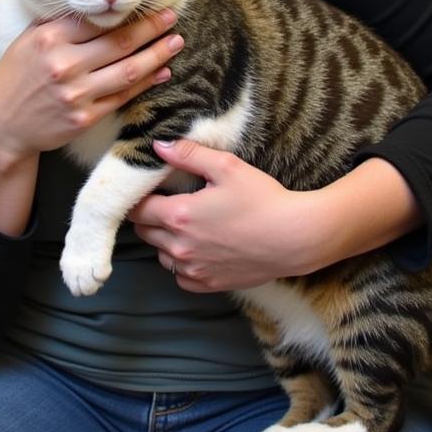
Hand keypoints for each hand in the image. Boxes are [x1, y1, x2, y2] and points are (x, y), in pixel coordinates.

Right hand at [0, 9, 183, 168]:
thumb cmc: (16, 77)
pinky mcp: (85, 118)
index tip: (147, 2)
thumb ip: (58, 23)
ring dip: (157, 55)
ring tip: (176, 42)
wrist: (2, 125)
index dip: (127, 10)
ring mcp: (76, 94)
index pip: (97, 19)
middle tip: (172, 17)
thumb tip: (96, 5)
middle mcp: (64, 64)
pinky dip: (146, 83)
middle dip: (152, 28)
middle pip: (120, 42)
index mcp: (49, 38)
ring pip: (128, 70)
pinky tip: (161, 71)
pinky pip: (123, 97)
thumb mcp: (27, 41)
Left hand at [127, 139, 316, 291]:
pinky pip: (180, 276)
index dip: (138, 198)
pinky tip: (197, 249)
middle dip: (149, 218)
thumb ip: (188, 154)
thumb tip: (157, 146)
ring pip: (160, 255)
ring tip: (184, 225)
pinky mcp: (209, 284)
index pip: (137, 209)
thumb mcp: (226, 166)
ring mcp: (194, 268)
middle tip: (166, 204)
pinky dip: (182, 264)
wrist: (294, 238)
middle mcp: (179, 246)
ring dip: (164, 241)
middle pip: (144, 233)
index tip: (147, 191)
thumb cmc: (262, 199)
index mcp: (178, 215)